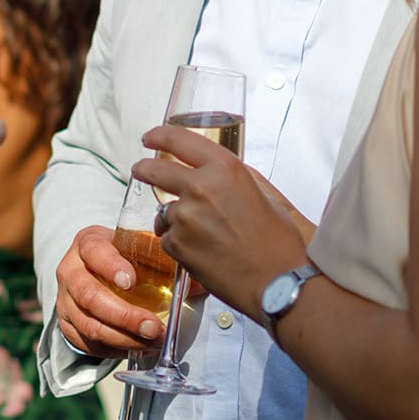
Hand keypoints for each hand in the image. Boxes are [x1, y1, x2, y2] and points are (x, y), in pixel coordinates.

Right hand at [54, 223, 165, 356]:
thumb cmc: (124, 257)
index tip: (132, 282)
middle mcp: (70, 271)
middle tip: (154, 327)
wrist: (96, 271)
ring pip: (89, 325)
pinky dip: (115, 349)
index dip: (110, 267)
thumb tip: (199, 283)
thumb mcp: (141, 248)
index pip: (94, 252)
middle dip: (124, 316)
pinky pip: (88, 343)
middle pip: (89, 295)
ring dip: (124, 338)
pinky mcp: (67, 325)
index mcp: (88, 244)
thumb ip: (165, 259)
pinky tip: (137, 347)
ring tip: (153, 341)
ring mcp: (65, 300)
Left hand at [134, 126, 309, 319]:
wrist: (277, 283)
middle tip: (140, 169)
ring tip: (204, 236)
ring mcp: (185, 216)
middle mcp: (201, 187)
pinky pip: (168, 238)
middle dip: (144, 168)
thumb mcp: (265, 195)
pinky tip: (203, 252)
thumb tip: (214, 171)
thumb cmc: (278, 243)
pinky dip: (178, 244)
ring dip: (174, 219)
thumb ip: (234, 178)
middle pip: (156, 170)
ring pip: (164, 212)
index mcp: (225, 169)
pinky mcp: (176, 244)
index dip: (160, 136)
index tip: (150, 138)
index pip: (179, 140)